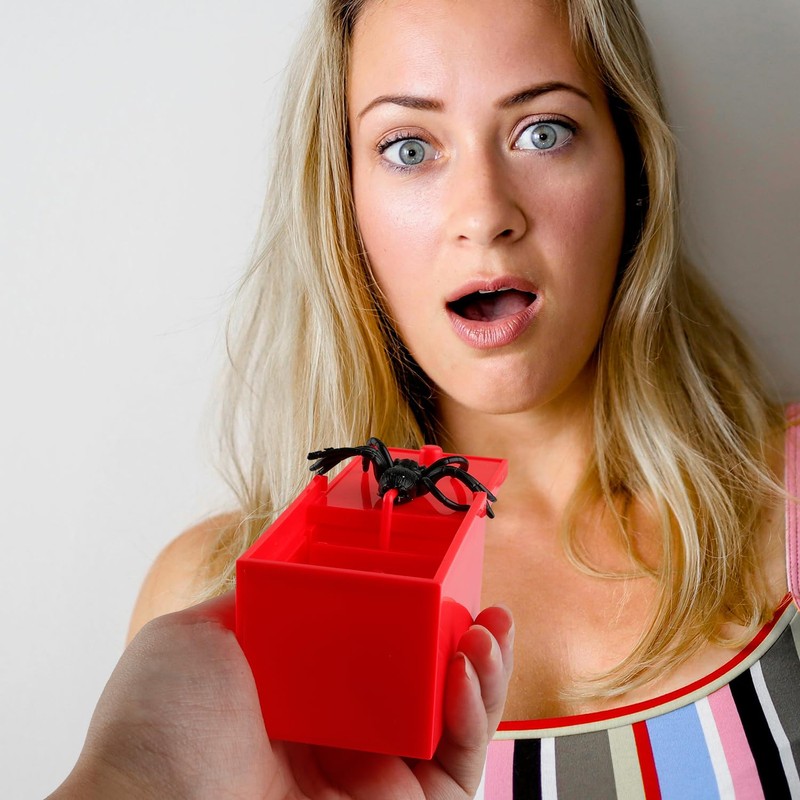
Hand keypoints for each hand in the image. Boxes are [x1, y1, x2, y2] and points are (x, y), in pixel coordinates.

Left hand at [50, 592, 513, 799]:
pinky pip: (460, 762)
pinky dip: (478, 713)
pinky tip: (468, 667)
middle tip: (474, 596)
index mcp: (298, 690)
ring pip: (453, 717)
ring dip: (483, 665)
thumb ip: (254, 598)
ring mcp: (372, 775)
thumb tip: (288, 564)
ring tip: (488, 625)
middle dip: (459, 634)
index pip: (372, 644)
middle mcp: (340, 733)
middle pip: (422, 677)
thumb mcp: (198, 634)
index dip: (408, 609)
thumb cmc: (158, 727)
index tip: (429, 570)